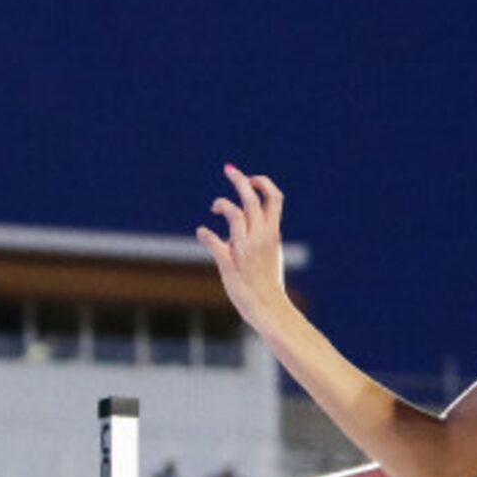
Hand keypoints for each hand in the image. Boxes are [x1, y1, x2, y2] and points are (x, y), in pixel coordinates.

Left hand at [195, 164, 291, 327]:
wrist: (268, 306)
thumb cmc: (267, 279)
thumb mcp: (272, 250)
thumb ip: (263, 231)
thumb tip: (246, 218)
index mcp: (273, 232)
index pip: (274, 197)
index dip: (262, 182)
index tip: (250, 180)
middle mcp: (260, 237)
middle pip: (251, 198)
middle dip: (239, 179)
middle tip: (228, 170)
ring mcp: (244, 249)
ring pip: (234, 213)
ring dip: (221, 204)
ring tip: (214, 207)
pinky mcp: (229, 263)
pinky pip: (214, 241)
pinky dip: (205, 234)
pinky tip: (202, 233)